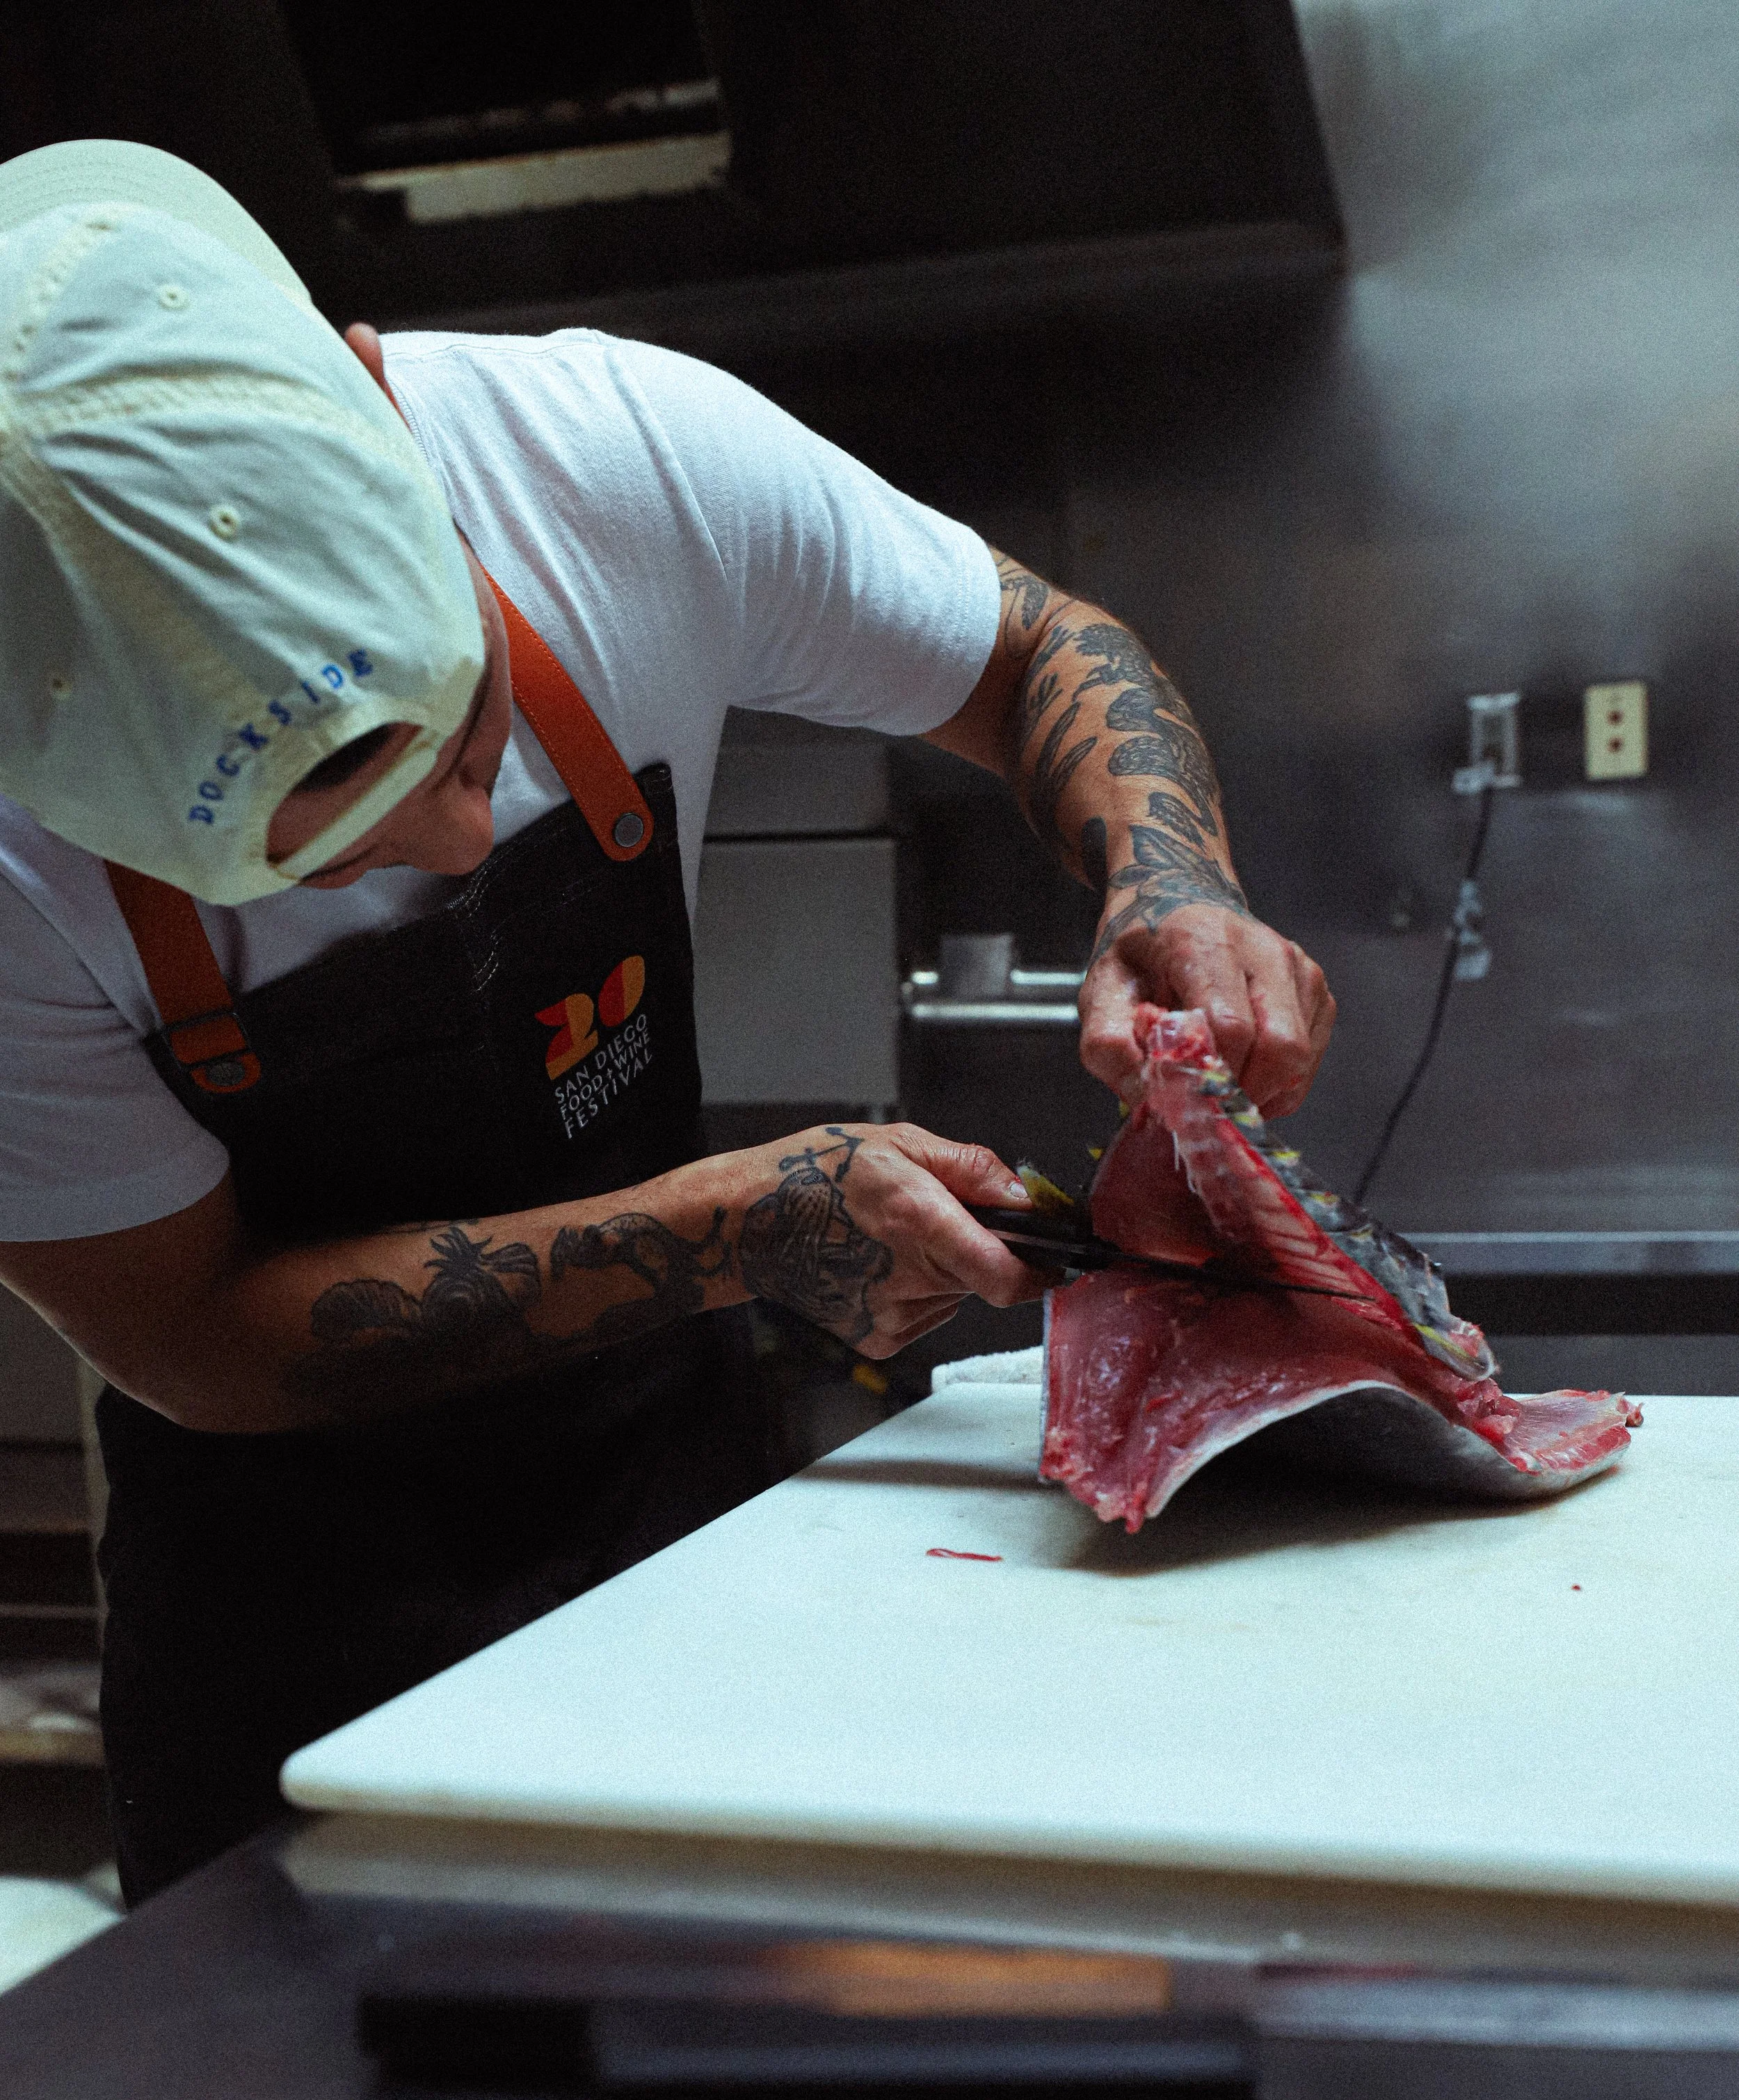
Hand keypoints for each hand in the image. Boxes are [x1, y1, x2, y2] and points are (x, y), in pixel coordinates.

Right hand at [734, 1123, 1049, 1358]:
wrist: (750, 1222)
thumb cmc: (818, 1174)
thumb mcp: (902, 1144)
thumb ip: (974, 1169)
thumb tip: (1027, 1196)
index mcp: (922, 1223)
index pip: (1009, 1276)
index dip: (1043, 1273)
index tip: (1055, 1261)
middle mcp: (910, 1277)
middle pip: (985, 1278)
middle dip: (978, 1249)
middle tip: (936, 1219)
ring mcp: (893, 1315)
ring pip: (956, 1295)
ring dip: (944, 1269)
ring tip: (893, 1239)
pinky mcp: (879, 1337)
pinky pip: (928, 1313)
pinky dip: (918, 1290)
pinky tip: (877, 1264)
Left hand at [1078, 902, 1334, 1116]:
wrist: (1174, 899)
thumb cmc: (1139, 950)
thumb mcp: (1101, 991)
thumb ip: (1110, 1046)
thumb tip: (1150, 1101)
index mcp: (1204, 941)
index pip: (1231, 1027)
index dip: (1214, 1076)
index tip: (1186, 1099)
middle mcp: (1262, 948)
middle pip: (1281, 1047)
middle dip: (1247, 1091)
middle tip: (1210, 1104)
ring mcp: (1297, 965)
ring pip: (1302, 1055)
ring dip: (1266, 1089)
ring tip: (1224, 1085)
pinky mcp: (1313, 984)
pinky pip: (1312, 1052)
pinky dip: (1282, 1078)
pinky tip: (1247, 1069)